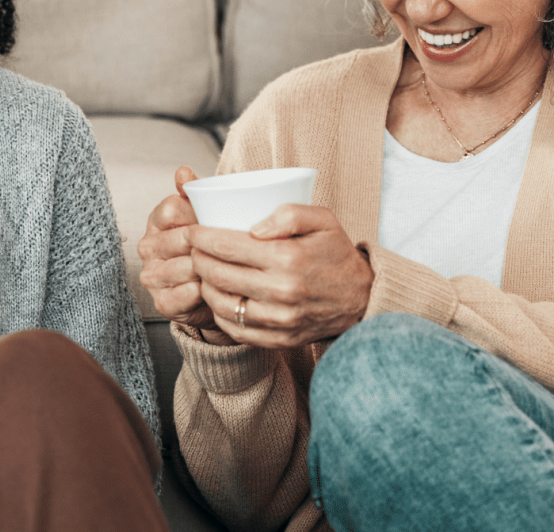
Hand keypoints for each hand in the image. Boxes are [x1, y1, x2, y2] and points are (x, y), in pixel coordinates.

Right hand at [138, 167, 220, 333]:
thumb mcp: (207, 217)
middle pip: (180, 238)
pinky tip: (215, 288)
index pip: (172, 210)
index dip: (199, 216)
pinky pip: (184, 294)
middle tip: (232, 248)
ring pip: (184, 267)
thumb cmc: (211, 248)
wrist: (216, 291)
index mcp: (157, 221)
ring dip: (208, 268)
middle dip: (208, 244)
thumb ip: (197, 193)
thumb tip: (182, 171)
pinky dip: (203, 293)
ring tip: (227, 268)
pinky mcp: (162, 302)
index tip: (217, 222)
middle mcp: (148, 247)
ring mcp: (152, 275)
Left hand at [187, 204, 373, 348]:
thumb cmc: (336, 254)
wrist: (361, 299)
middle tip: (193, 248)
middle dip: (197, 258)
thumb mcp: (323, 220)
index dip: (202, 237)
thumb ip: (289, 214)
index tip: (192, 230)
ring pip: (221, 303)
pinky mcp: (277, 339)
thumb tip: (254, 227)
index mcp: (288, 259)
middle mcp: (281, 292)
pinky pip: (235, 328)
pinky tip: (219, 295)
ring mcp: (278, 320)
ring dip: (204, 284)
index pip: (227, 246)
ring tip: (203, 271)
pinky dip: (219, 311)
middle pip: (218, 274)